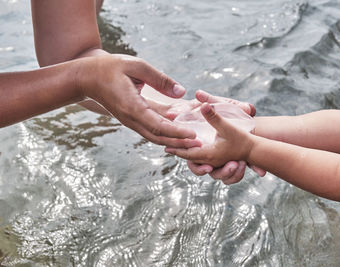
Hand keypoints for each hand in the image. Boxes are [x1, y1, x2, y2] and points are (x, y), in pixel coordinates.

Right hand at [76, 54, 200, 147]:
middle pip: (158, 137)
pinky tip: (179, 133)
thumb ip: (160, 79)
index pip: (158, 126)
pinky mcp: (132, 120)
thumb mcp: (136, 66)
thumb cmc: (109, 68)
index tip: (192, 135)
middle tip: (199, 146)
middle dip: (179, 143)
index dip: (176, 132)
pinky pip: (151, 131)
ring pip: (155, 137)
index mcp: (132, 107)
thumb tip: (182, 92)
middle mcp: (131, 119)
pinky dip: (166, 134)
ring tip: (193, 143)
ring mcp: (131, 122)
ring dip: (174, 141)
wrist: (86, 78)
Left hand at [165, 103, 257, 178]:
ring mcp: (214, 162)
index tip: (164, 146)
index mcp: (209, 154)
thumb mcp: (227, 126)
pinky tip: (192, 152)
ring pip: (196, 162)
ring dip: (186, 156)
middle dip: (178, 153)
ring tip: (177, 149)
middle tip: (167, 147)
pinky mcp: (218, 161)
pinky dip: (195, 158)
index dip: (176, 149)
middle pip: (189, 159)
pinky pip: (204, 162)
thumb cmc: (242, 139)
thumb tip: (203, 105)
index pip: (188, 153)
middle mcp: (210, 161)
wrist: (255, 150)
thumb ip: (214, 116)